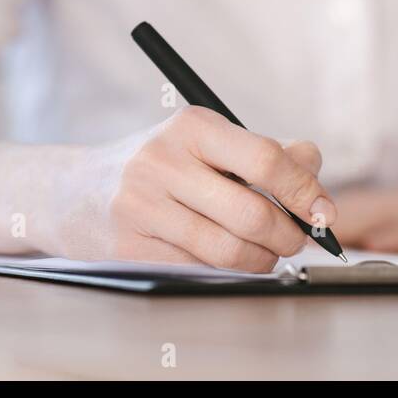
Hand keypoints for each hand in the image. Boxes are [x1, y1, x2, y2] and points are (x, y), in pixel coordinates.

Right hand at [40, 107, 335, 271]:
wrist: (73, 191)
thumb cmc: (159, 166)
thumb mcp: (206, 142)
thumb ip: (264, 151)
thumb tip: (314, 166)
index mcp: (192, 125)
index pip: (265, 159)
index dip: (304, 191)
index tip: (324, 212)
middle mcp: (163, 161)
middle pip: (252, 212)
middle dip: (288, 235)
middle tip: (298, 240)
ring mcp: (142, 206)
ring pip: (228, 249)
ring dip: (263, 260)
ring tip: (268, 254)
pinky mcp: (130, 246)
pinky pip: (199, 268)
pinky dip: (229, 272)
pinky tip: (234, 261)